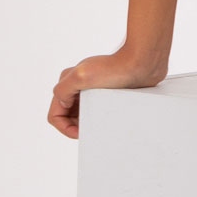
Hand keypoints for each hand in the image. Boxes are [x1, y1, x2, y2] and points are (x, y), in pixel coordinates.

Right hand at [48, 47, 166, 139]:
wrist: (140, 63)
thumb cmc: (115, 68)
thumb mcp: (81, 77)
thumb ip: (63, 90)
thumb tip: (62, 103)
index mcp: (67, 81)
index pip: (55, 114)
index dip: (64, 128)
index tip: (80, 133)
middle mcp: (76, 84)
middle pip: (67, 115)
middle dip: (76, 125)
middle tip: (91, 130)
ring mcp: (91, 88)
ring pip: (81, 112)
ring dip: (87, 121)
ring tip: (100, 124)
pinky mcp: (105, 91)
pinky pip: (96, 108)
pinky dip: (98, 116)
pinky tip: (107, 118)